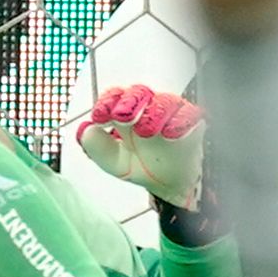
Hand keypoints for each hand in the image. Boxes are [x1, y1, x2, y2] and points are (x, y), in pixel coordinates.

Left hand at [75, 85, 205, 209]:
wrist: (168, 184)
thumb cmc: (140, 165)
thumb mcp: (112, 161)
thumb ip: (96, 146)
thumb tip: (85, 129)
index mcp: (125, 111)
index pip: (115, 96)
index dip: (106, 102)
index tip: (99, 117)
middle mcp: (147, 107)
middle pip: (139, 92)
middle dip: (128, 102)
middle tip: (121, 117)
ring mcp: (171, 113)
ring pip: (164, 101)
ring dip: (153, 114)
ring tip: (145, 131)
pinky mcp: (191, 122)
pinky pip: (189, 115)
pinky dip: (180, 121)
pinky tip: (171, 132)